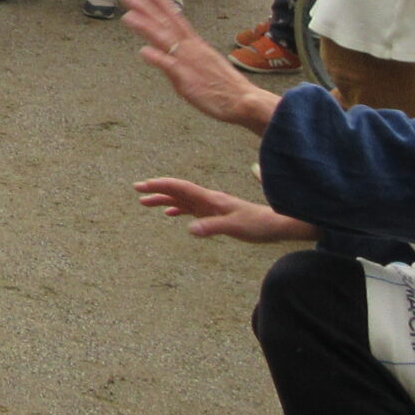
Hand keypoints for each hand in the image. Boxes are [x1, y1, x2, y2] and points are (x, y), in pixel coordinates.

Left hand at [120, 0, 278, 131]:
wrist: (243, 101)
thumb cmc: (225, 86)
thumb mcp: (205, 64)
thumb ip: (184, 57)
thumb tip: (169, 53)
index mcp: (196, 44)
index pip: (176, 17)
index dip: (161, 1)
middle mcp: (191, 49)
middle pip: (166, 24)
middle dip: (146, 8)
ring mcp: (189, 63)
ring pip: (165, 40)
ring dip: (146, 27)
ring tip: (128, 16)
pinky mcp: (188, 80)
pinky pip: (171, 67)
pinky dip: (158, 58)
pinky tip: (143, 51)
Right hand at [135, 176, 314, 243]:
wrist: (277, 224)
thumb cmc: (258, 225)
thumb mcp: (235, 228)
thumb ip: (212, 227)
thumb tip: (190, 229)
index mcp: (210, 199)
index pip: (180, 188)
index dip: (161, 186)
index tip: (143, 185)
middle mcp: (208, 200)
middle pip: (178, 191)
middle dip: (157, 189)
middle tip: (137, 190)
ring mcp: (211, 206)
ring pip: (182, 200)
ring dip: (164, 200)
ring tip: (145, 202)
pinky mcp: (215, 214)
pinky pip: (191, 209)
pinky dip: (177, 210)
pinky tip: (170, 215)